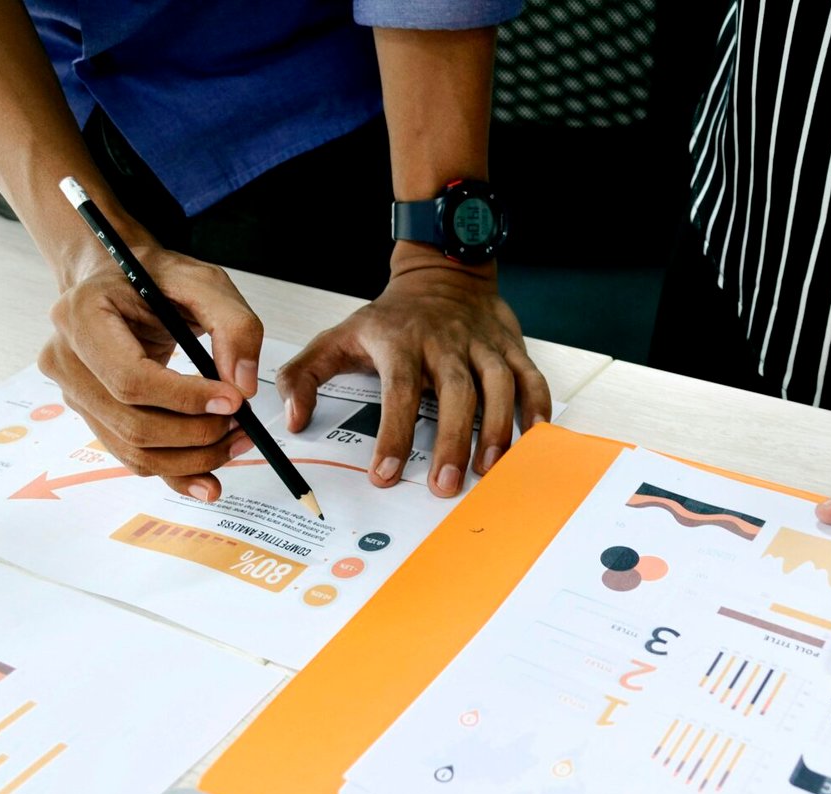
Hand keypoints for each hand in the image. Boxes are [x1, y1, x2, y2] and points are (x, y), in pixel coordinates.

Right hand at [38, 245, 263, 501]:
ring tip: (236, 441)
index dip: (185, 398)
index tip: (233, 401)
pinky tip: (209, 480)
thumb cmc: (157, 278)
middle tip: (243, 425)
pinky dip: (174, 472)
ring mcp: (73, 392)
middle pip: (132, 422)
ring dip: (192, 458)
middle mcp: (66, 358)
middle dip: (195, 434)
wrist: (119, 280)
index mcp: (83, 316)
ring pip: (133, 449)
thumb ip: (234, 326)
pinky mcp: (92, 415)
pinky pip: (131, 456)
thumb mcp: (205, 283)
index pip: (130, 377)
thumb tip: (241, 386)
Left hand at [277, 244, 550, 496]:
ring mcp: (481, 343)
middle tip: (446, 485)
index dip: (393, 434)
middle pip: (454, 391)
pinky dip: (537, 406)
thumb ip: (304, 377)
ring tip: (489, 469)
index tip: (386, 474)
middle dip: (452, 440)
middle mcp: (444, 341)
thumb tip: (293, 420)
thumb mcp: (337, 337)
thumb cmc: (390, 318)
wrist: (439, 272)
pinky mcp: (510, 345)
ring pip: (497, 383)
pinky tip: (534, 437)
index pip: (397, 390)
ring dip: (497, 428)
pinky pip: (530, 375)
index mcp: (400, 341)